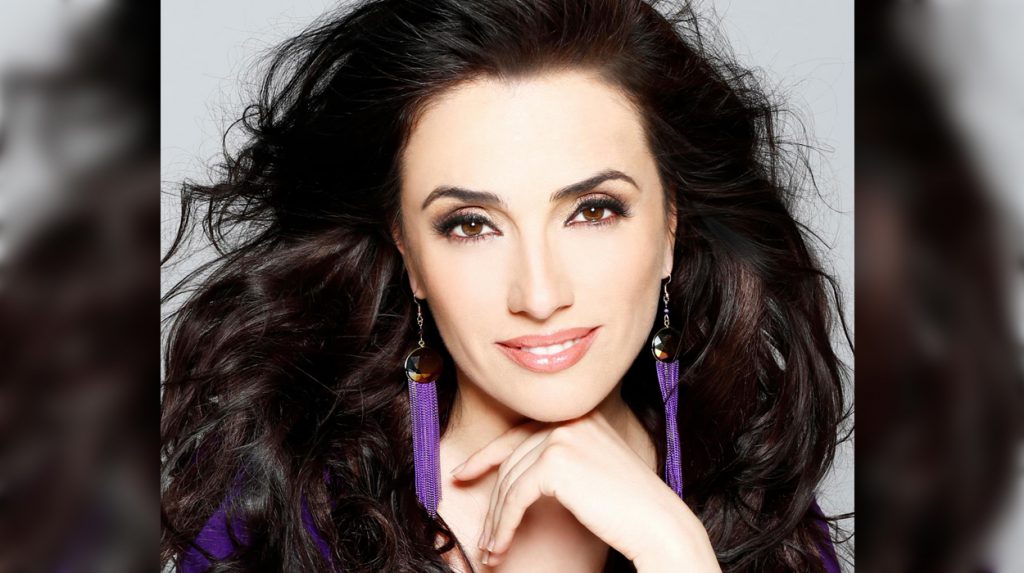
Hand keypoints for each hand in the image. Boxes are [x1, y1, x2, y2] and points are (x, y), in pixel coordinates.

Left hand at [450, 409, 720, 570]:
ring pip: (509, 480)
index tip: (464, 475)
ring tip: (491, 551)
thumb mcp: (594, 468)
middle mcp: (570, 417)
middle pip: (511, 458)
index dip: (487, 455)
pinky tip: (500, 547)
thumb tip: (521, 465)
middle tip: (482, 535)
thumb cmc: (629, 507)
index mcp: (581, 413)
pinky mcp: (555, 461)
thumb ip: (563, 456)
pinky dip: (504, 525)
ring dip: (496, 520)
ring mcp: (562, 436)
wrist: (657, 524)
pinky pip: (515, 496)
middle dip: (491, 499)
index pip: (521, 431)